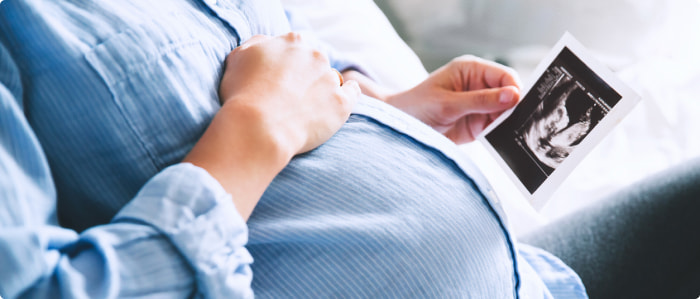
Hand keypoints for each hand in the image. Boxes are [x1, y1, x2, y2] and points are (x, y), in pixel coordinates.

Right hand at [219, 33, 359, 154]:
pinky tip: (339, 101)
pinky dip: (349, 94)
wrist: (259, 127)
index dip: (287, 64)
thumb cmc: (243, 94)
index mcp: (291, 42)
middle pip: (314, 61)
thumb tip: (267, 44)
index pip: (294, 47)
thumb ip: (256, 45)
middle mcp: (314, 55)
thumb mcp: (238, 58)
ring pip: (331, 78)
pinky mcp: (341, 103)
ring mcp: (330, 78)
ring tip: (308, 107)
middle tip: (291, 96)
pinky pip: (352, 92)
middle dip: (305, 75)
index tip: (280, 79)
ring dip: (322, 88)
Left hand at [384, 55, 520, 143]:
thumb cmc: (416, 106)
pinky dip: (501, 134)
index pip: (504, 75)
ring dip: (508, 123)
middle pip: (509, 94)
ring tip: (508, 133)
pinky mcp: (477, 124)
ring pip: (506, 113)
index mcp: (471, 70)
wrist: (400, 129)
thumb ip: (480, 100)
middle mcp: (479, 85)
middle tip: (517, 122)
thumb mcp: (447, 103)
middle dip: (514, 108)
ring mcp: (479, 106)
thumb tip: (513, 96)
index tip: (517, 104)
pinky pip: (497, 128)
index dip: (515, 89)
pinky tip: (502, 141)